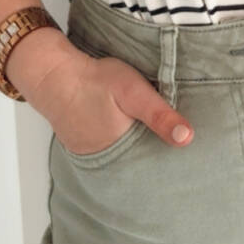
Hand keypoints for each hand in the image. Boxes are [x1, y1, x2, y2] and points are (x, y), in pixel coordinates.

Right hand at [7, 31, 193, 152]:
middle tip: (175, 152)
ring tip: (156, 145)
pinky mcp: (82, 145)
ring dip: (137, 152)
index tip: (188, 160)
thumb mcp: (134, 92)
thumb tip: (188, 138)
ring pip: (123, 159)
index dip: (171, 163)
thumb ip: (159, 115)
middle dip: (155, 159)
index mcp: (124, 152)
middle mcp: (106, 161)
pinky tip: (127, 134)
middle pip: (138, 166)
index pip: (155, 168)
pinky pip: (108, 151)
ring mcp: (91, 154)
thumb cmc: (96, 81)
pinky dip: (119, 145)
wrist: (54, 76)